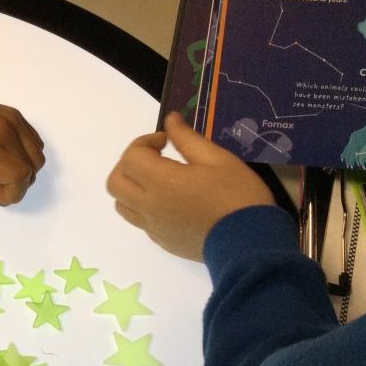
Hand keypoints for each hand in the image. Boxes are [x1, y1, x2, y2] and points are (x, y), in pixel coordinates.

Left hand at [0, 26, 43, 244]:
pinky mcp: (15, 115)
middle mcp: (5, 131)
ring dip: (23, 170)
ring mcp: (12, 121)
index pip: (20, 176)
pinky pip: (34, 142)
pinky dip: (25, 155)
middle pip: (32, 169)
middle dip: (15, 184)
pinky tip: (3, 156)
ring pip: (37, 156)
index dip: (9, 192)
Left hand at [106, 112, 273, 260]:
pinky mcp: (161, 242)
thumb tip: (169, 120)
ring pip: (121, 204)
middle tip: (156, 158)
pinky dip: (144, 206)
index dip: (144, 142)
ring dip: (132, 187)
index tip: (166, 141)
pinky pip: (139, 220)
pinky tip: (171, 201)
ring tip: (159, 180)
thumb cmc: (238, 196)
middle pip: (115, 182)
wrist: (250, 244)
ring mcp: (153, 228)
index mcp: (162, 183)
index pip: (130, 157)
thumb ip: (187, 138)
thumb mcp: (218, 158)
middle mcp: (149, 207)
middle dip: (129, 163)